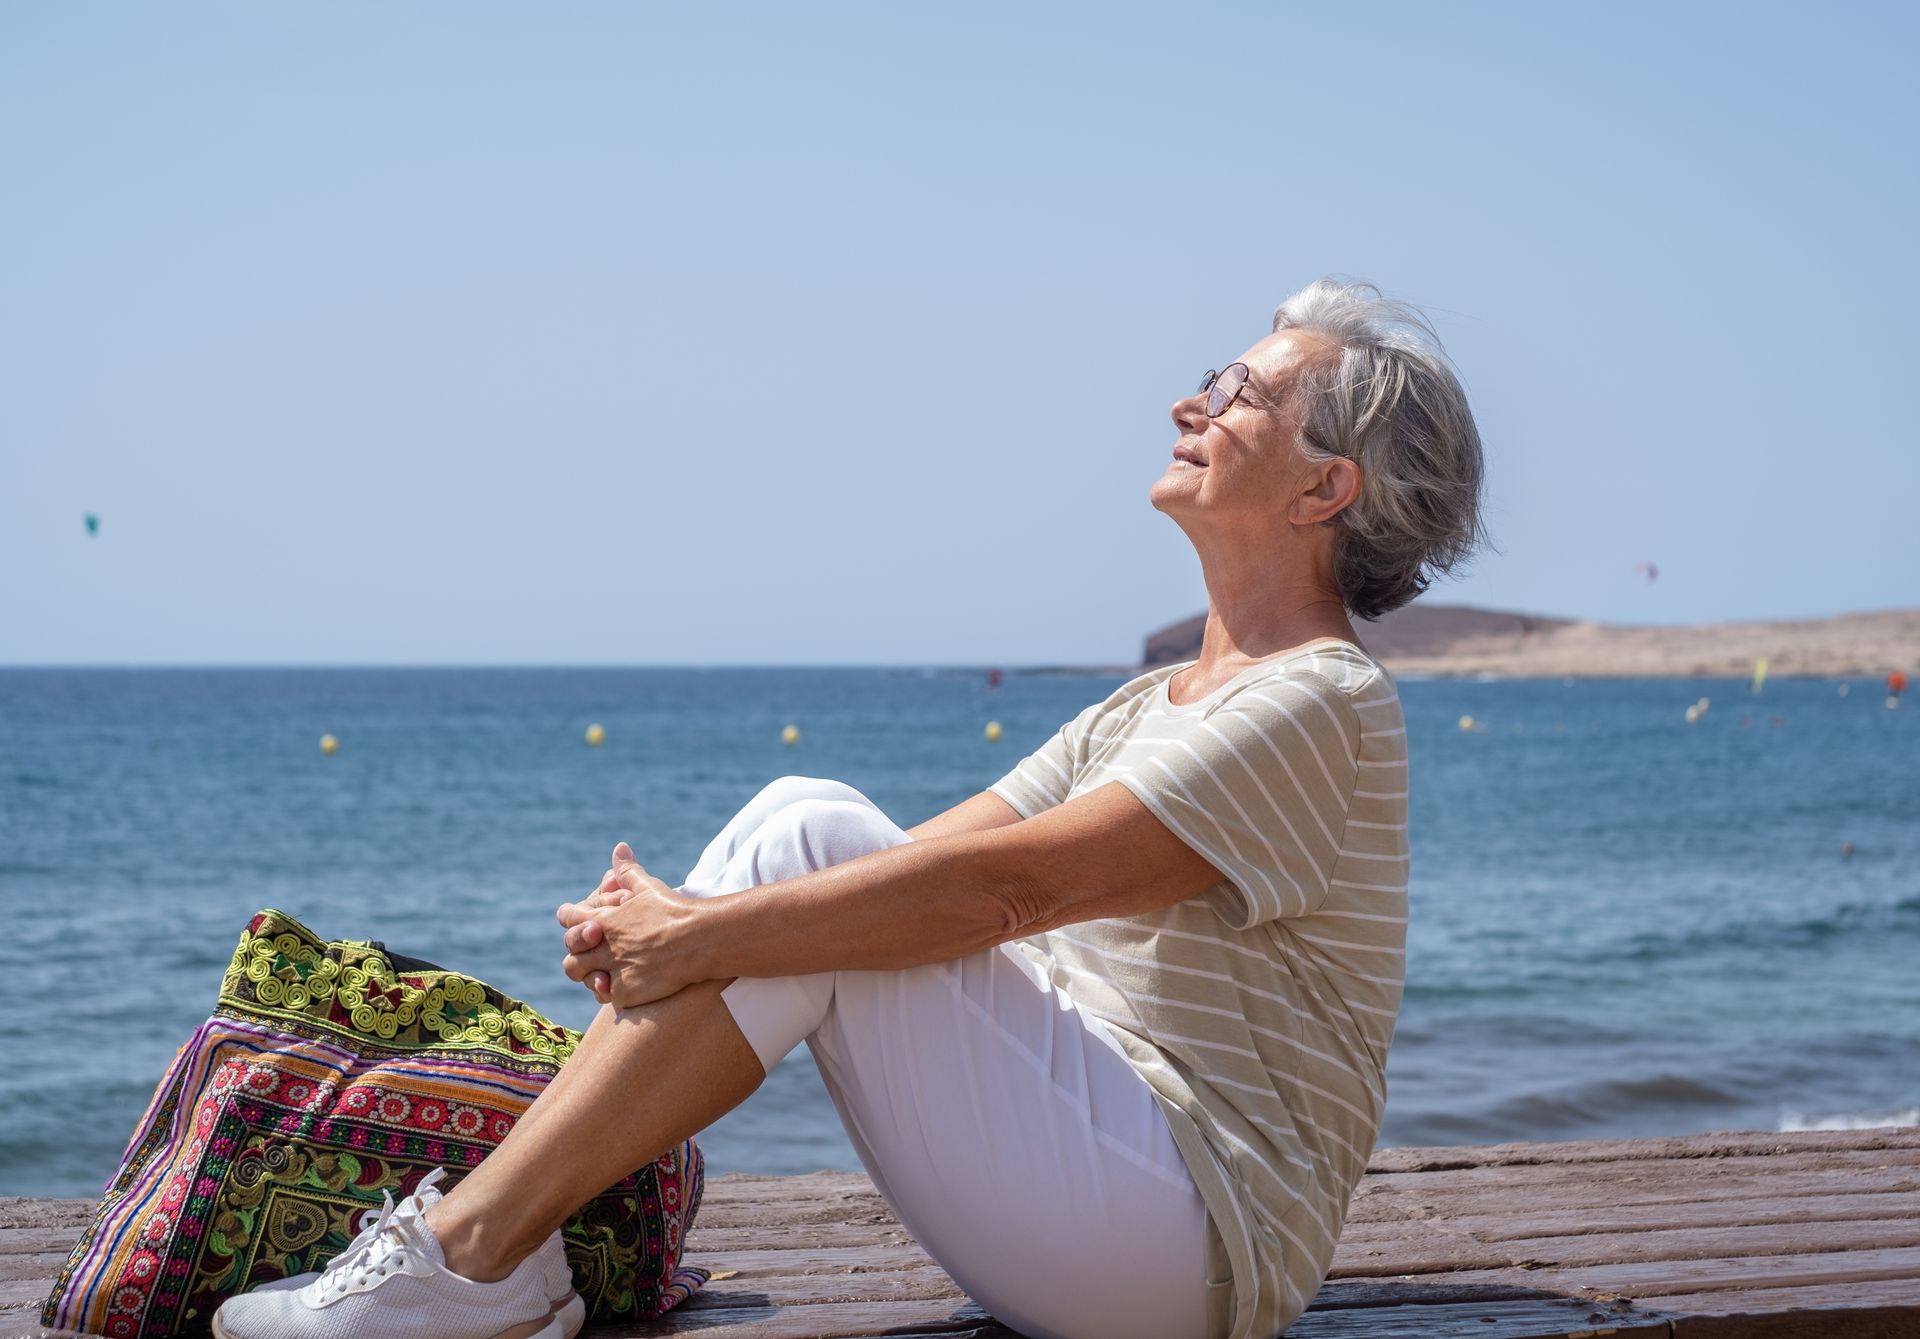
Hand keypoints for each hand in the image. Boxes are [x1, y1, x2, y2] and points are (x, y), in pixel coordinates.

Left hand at [556, 842, 700, 1007]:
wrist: (699, 940)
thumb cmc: (675, 911)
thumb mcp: (649, 887)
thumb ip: (628, 871)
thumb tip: (619, 848)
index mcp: (606, 919)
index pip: (569, 916)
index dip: (568, 917)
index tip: (572, 917)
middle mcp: (604, 944)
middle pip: (571, 950)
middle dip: (577, 950)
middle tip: (592, 950)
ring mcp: (613, 969)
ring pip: (580, 974)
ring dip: (588, 973)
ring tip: (603, 972)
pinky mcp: (625, 992)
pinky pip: (605, 995)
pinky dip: (610, 991)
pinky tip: (624, 987)